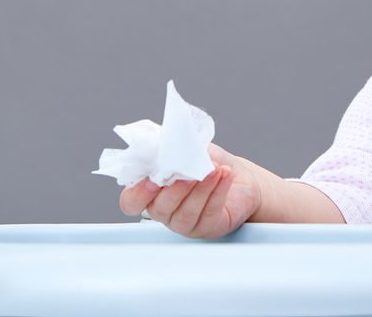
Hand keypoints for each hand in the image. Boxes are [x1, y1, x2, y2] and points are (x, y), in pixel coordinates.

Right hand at [119, 143, 262, 238]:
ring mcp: (185, 224)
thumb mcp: (187, 149)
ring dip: (201, 188)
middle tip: (191, 170)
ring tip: (214, 168)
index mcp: (152, 192)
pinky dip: (218, 191)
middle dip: (176, 189)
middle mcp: (165, 212)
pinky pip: (210, 212)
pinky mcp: (208, 227)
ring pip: (186, 212)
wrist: (240, 175)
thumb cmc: (208, 162)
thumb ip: (171, 147)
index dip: (138, 193)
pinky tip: (225, 174)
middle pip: (160, 208)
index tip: (153, 179)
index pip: (131, 202)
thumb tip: (165, 144)